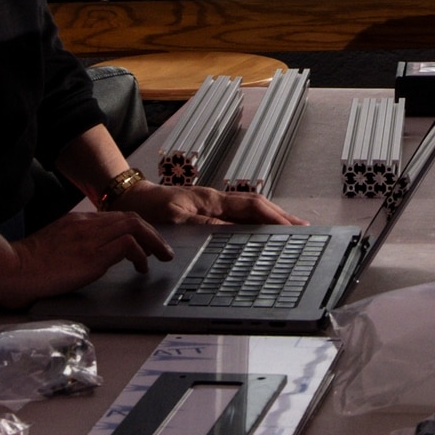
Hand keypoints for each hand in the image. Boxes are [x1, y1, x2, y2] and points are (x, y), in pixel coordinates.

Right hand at [0, 207, 173, 306]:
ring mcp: (91, 239)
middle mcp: (87, 225)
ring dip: (153, 241)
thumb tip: (83, 257)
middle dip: (151, 232)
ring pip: (134, 226)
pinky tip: (141, 267)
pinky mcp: (93, 256)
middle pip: (130, 217)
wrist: (11, 269)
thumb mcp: (51, 246)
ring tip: (161, 256)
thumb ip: (70, 245)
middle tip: (162, 249)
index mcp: (76, 222)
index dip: (135, 227)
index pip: (115, 217)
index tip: (144, 240)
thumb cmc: (24, 265)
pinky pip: (128, 245)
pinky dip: (141, 253)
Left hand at [107, 181, 303, 229]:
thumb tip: (235, 233)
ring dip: (271, 220)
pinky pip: (239, 216)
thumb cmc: (149, 210)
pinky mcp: (208, 212)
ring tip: (290, 230)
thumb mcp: (176, 220)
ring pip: (250, 211)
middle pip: (257, 206)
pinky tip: (261, 231)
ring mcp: (214, 206)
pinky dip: (256, 223)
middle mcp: (217, 201)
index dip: (274, 217)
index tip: (292, 228)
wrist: (131, 201)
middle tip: (304, 229)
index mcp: (213, 200)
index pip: (252, 207)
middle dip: (281, 217)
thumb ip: (206, 226)